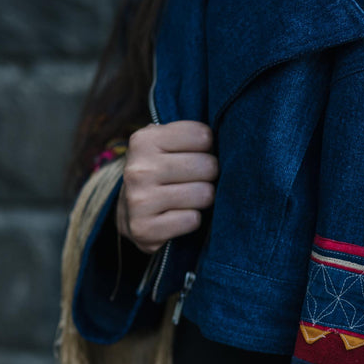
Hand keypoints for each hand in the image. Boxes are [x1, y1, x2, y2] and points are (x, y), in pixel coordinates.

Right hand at [117, 121, 218, 253]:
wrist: (129, 213)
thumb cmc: (159, 172)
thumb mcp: (164, 144)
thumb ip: (188, 135)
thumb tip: (233, 133)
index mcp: (144, 140)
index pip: (203, 136)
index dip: (207, 148)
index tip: (196, 155)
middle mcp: (139, 169)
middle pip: (208, 166)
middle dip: (209, 175)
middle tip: (195, 180)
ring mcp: (140, 200)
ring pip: (204, 194)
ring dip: (203, 199)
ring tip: (188, 198)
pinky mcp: (144, 229)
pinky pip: (193, 220)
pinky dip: (192, 220)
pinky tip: (178, 216)